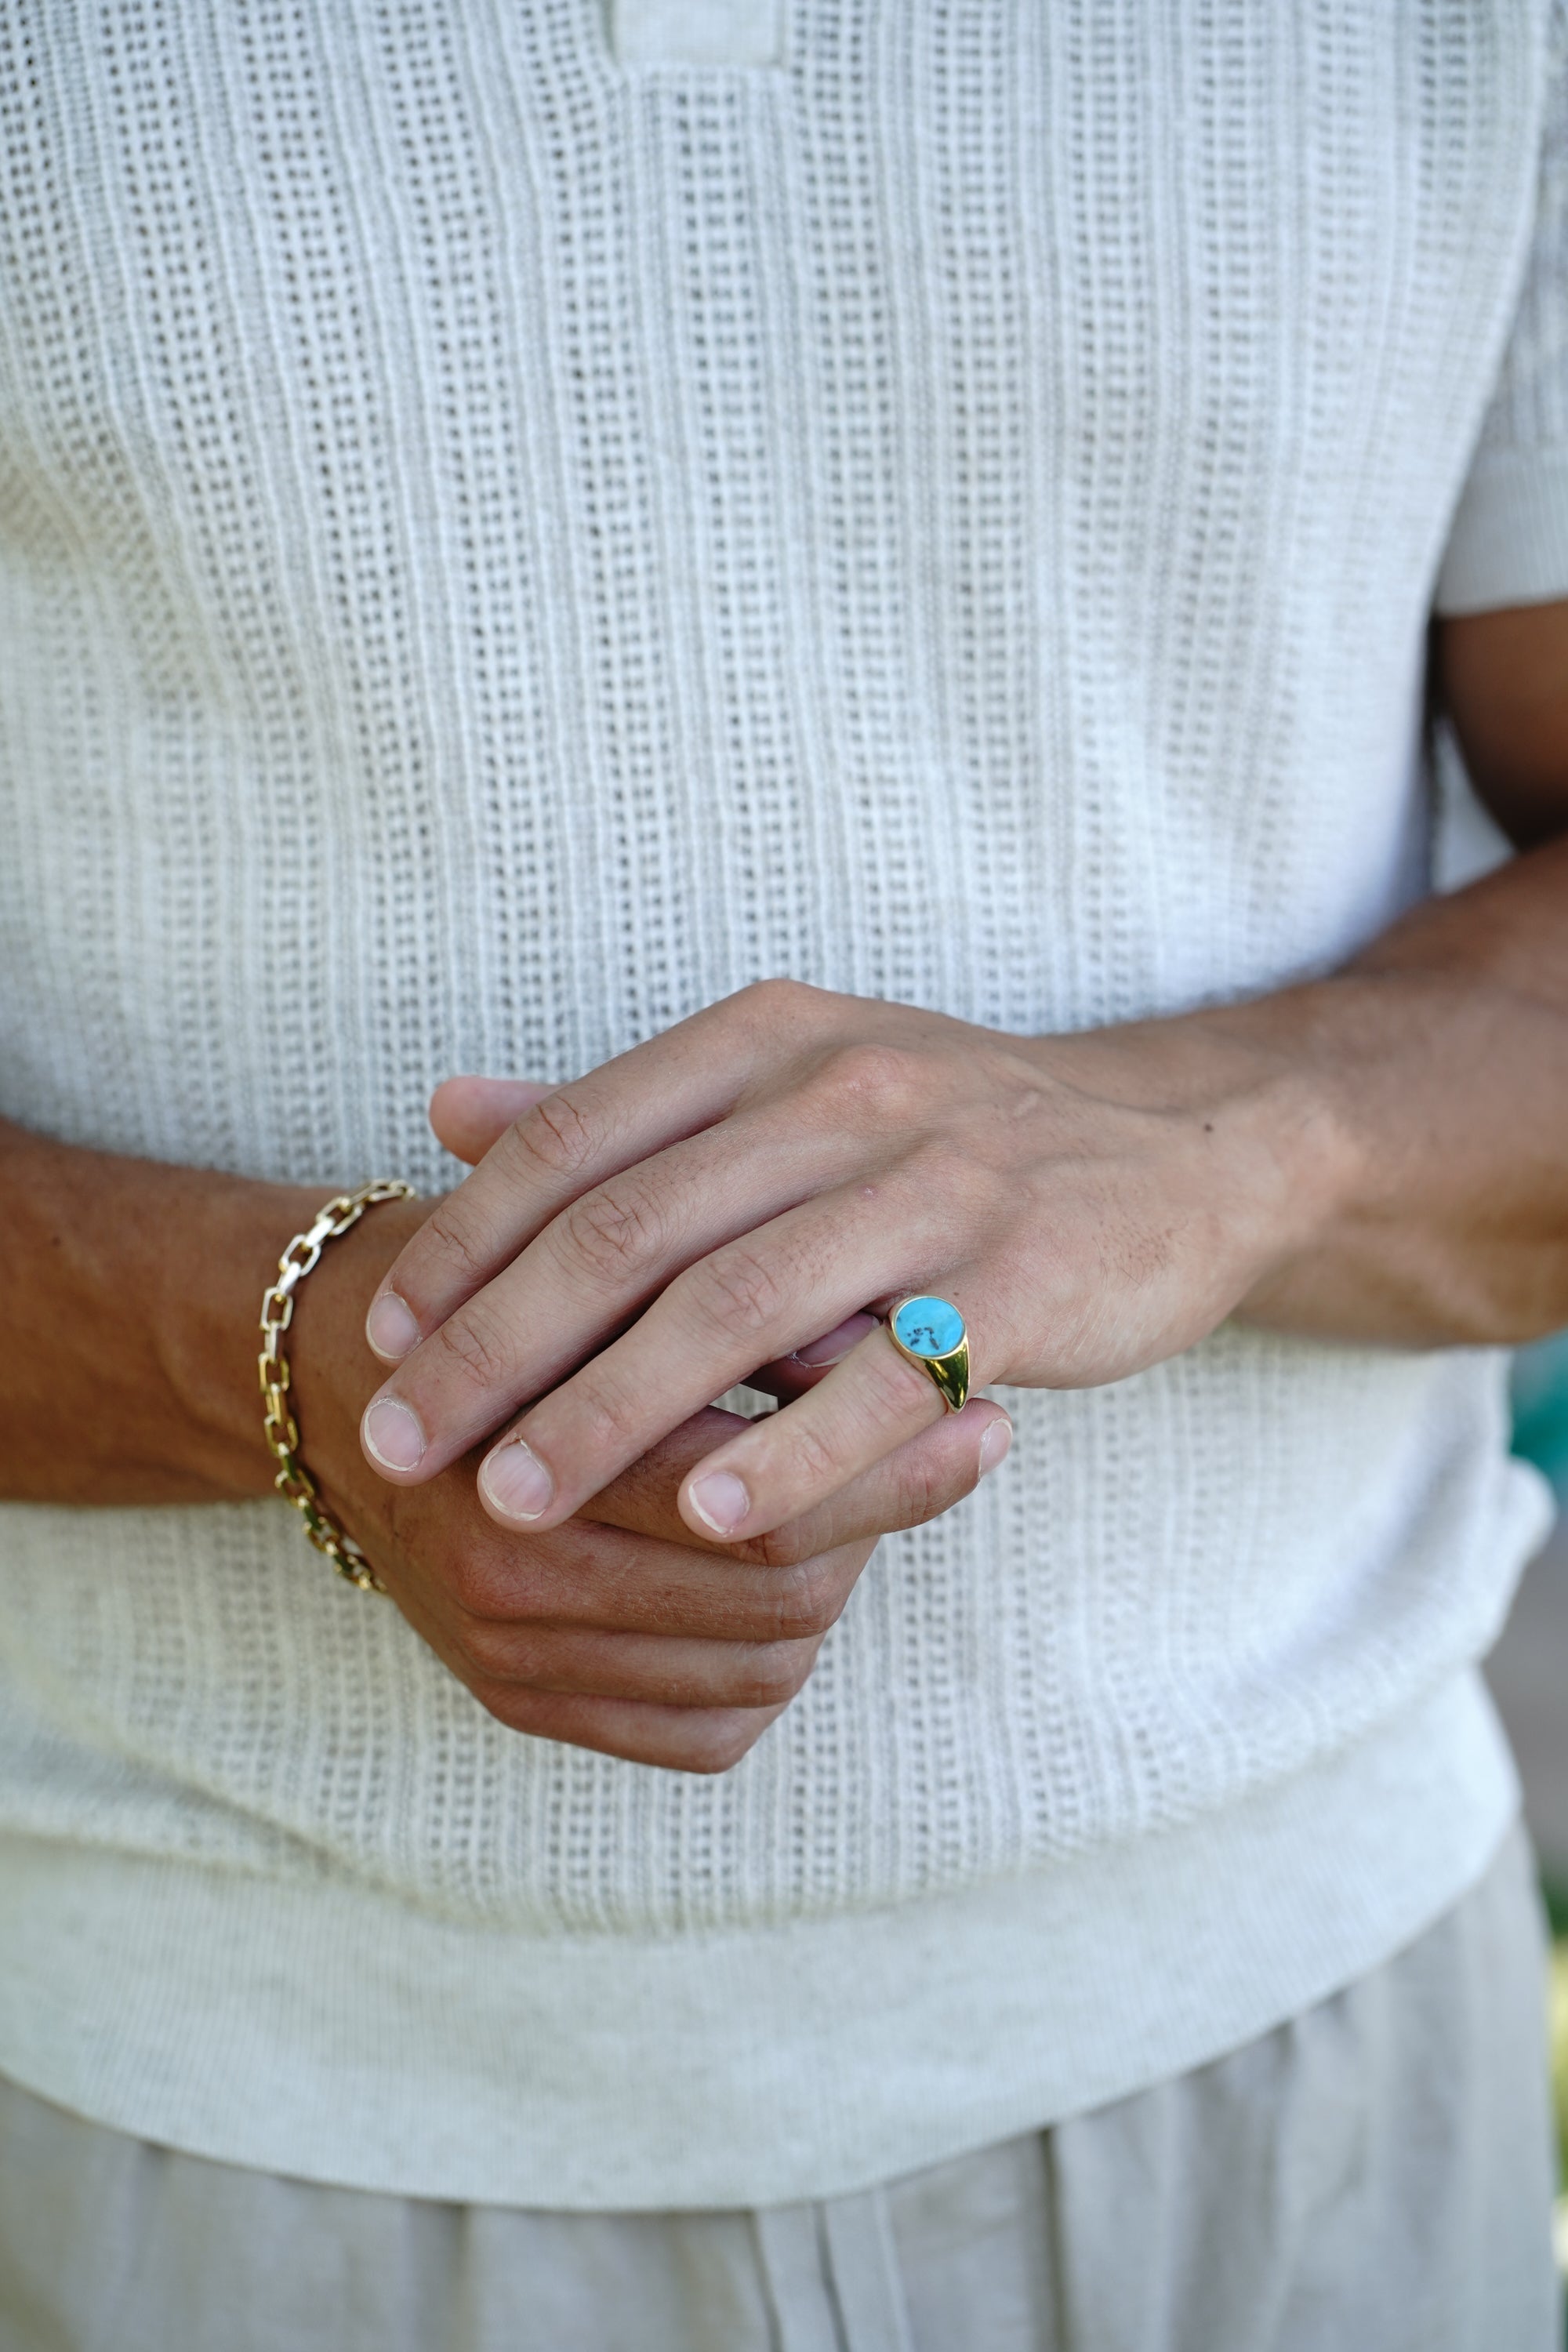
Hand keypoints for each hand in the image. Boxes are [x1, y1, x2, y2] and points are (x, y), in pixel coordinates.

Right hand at [290, 1180, 1007, 1770]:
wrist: (330, 1379)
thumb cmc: (480, 1283)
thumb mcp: (584, 1251)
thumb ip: (712, 1291)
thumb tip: (887, 1326)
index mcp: (514, 1464)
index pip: (747, 1501)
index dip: (881, 1459)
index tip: (974, 1400)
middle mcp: (506, 1587)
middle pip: (773, 1597)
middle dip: (880, 1516)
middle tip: (958, 1438)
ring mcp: (514, 1662)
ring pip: (760, 1666)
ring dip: (838, 1581)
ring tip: (871, 1490)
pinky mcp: (526, 1707)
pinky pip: (708, 1730)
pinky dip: (773, 1661)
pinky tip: (799, 1574)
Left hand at [356, 981, 1339, 1547]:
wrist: (1183, 1147)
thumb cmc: (951, 1138)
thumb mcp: (791, 1084)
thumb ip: (626, 1108)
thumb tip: (446, 1112)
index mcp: (769, 1039)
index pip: (578, 1143)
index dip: (466, 1245)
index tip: (382, 1339)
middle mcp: (843, 1092)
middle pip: (632, 1231)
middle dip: (497, 1350)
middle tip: (401, 1446)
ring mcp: (939, 1183)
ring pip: (738, 1309)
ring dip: (611, 1417)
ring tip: (516, 1502)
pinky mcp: (1025, 1280)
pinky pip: (888, 1379)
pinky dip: (792, 1452)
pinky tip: (712, 1520)